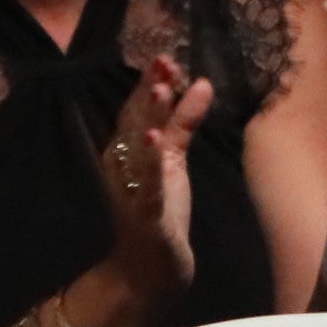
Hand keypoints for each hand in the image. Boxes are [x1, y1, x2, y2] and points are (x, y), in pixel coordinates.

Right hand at [96, 56, 212, 297]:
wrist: (146, 268)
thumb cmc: (159, 210)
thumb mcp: (172, 160)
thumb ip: (183, 122)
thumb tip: (202, 82)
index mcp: (128, 152)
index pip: (137, 111)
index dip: (149, 84)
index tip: (164, 58)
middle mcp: (124, 167)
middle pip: (135, 124)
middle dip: (148, 94)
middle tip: (162, 65)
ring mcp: (132, 191)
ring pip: (139, 150)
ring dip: (147, 119)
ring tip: (158, 92)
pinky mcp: (145, 216)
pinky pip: (146, 187)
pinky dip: (150, 165)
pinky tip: (154, 143)